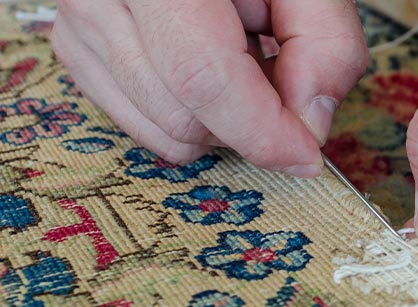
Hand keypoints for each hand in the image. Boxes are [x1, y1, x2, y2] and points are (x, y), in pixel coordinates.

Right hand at [51, 0, 367, 175]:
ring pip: (162, 131)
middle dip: (247, 121)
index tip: (305, 155)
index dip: (261, 130)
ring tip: (236, 55)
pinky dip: (188, 115)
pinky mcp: (77, 49)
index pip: (202, 74)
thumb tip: (309, 126)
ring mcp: (80, 25)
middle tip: (275, 72)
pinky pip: (142, 125)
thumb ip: (325, 44)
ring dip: (219, 117)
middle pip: (183, 116)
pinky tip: (203, 66)